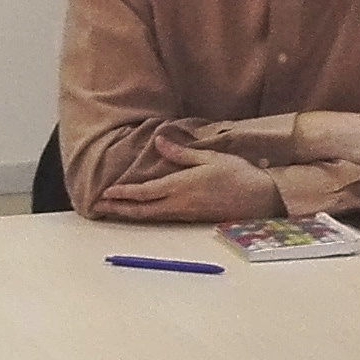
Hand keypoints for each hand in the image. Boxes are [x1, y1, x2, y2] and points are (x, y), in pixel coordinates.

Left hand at [95, 143, 283, 222]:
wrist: (260, 198)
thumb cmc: (237, 174)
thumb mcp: (209, 157)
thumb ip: (181, 153)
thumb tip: (158, 142)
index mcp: (182, 186)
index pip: (145, 192)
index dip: (123, 193)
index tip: (106, 192)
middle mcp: (180, 204)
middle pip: (142, 210)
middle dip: (119, 208)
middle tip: (98, 206)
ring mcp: (186, 213)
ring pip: (151, 216)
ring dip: (130, 213)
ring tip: (112, 209)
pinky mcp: (192, 218)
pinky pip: (162, 217)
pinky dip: (145, 215)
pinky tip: (139, 211)